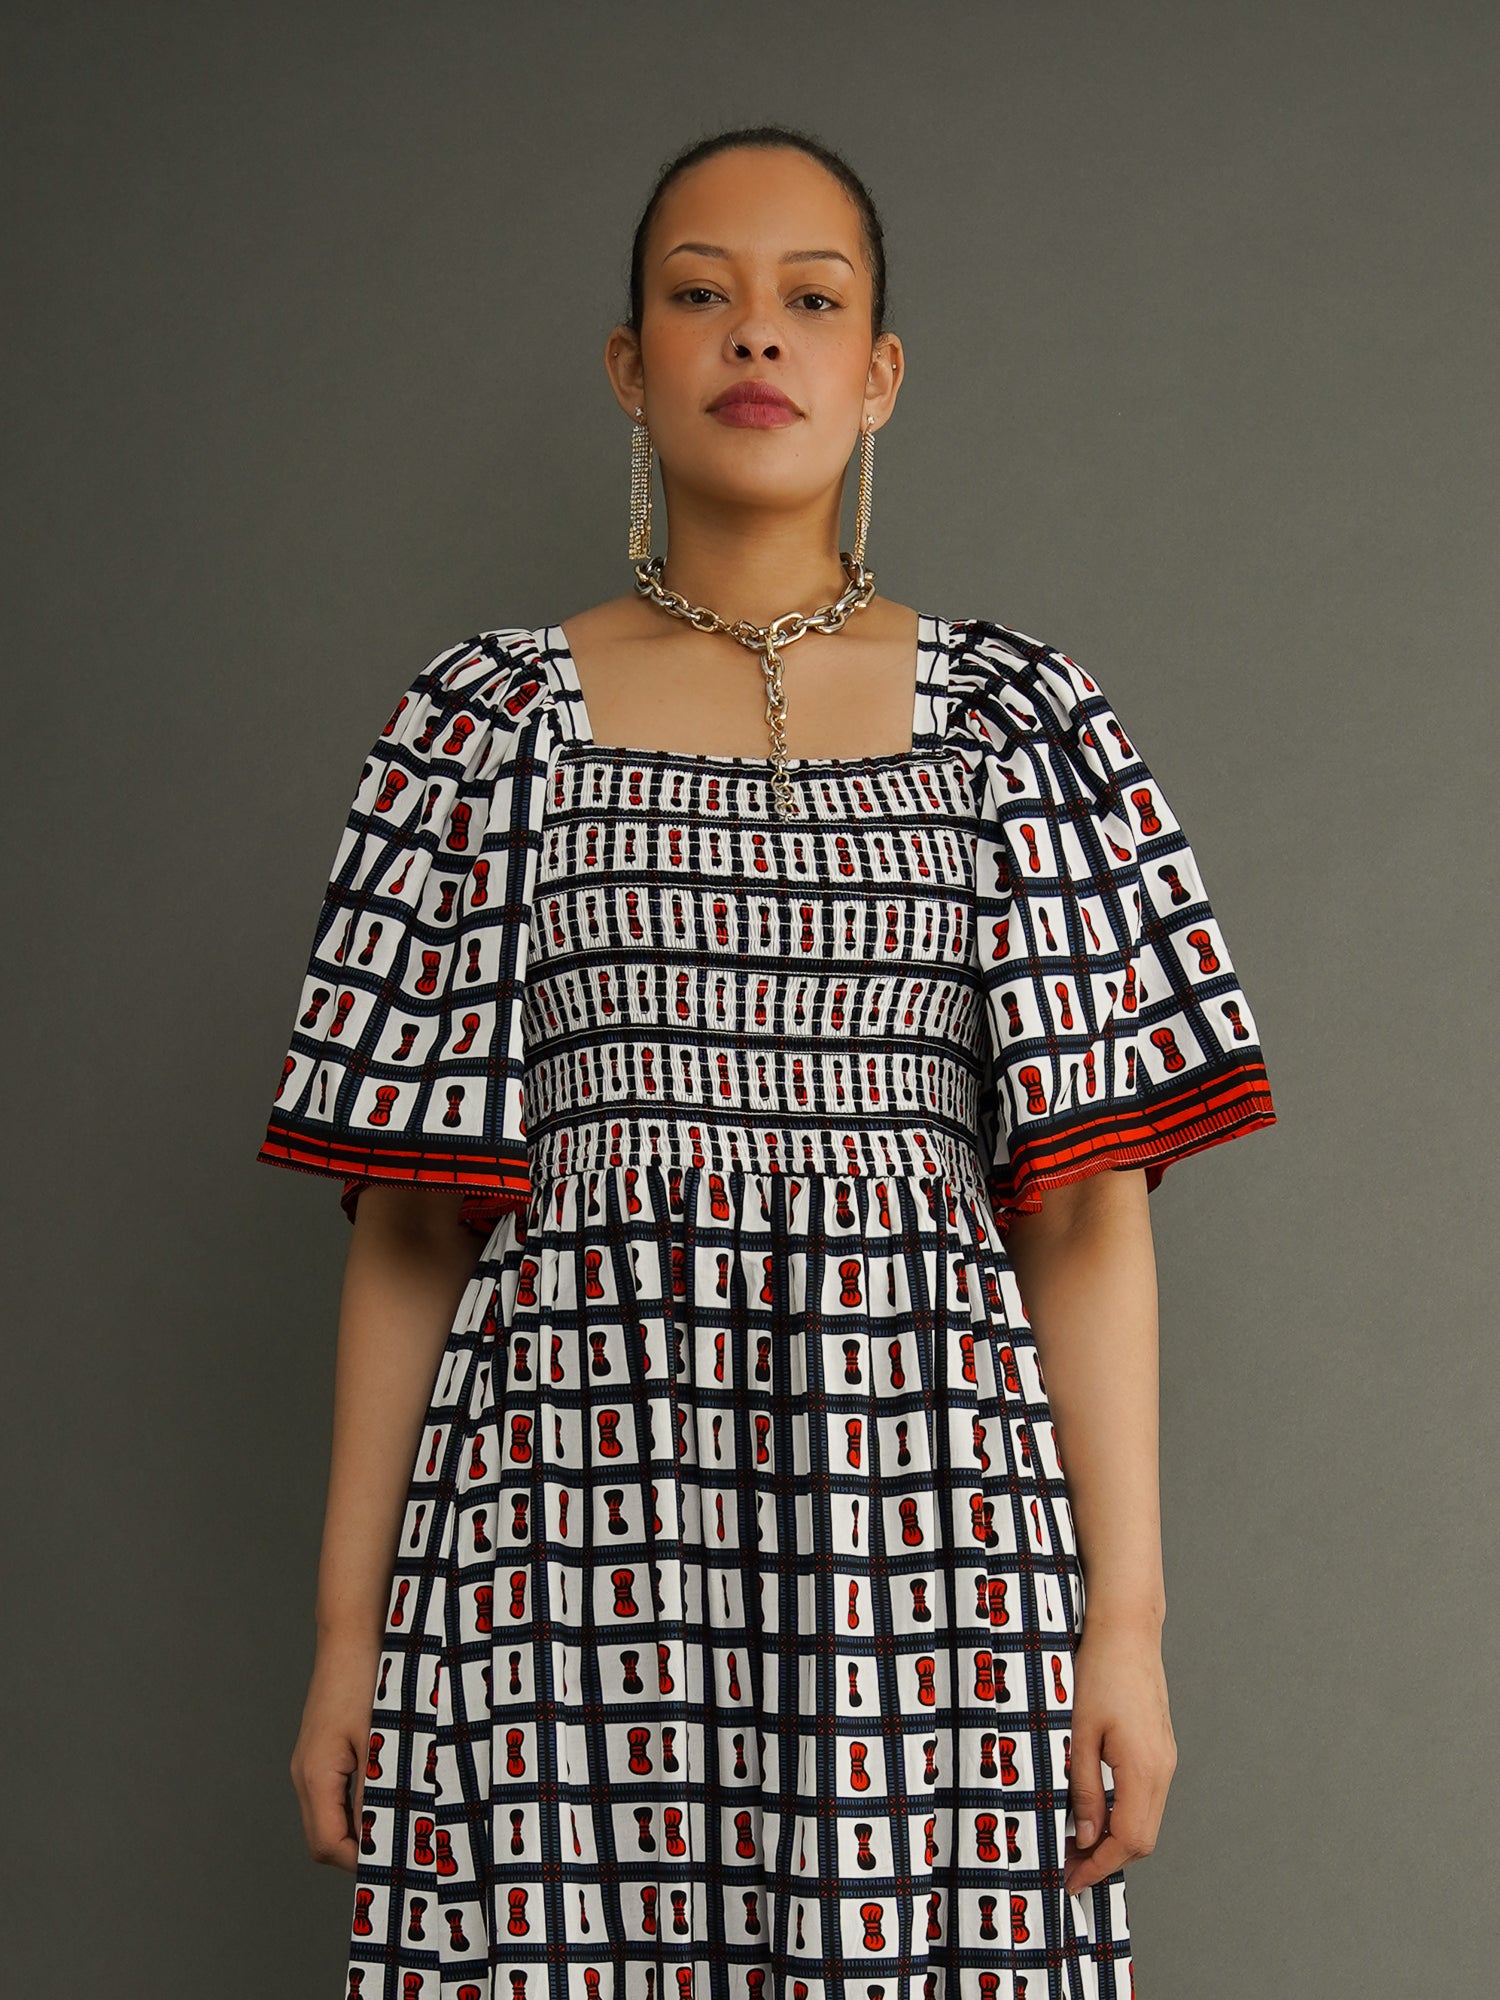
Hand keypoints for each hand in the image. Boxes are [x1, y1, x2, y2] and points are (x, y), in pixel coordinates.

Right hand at [289, 1632, 381, 1871]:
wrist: (351, 1636)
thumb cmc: (367, 1681)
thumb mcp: (380, 1740)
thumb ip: (377, 1791)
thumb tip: (386, 1836)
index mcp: (315, 1775)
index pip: (327, 1844)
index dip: (360, 1861)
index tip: (396, 1862)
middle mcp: (305, 1774)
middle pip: (323, 1837)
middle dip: (360, 1849)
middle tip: (402, 1847)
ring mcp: (310, 1763)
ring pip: (328, 1817)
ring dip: (360, 1826)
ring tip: (400, 1821)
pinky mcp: (320, 1752)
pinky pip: (333, 1794)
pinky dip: (357, 1804)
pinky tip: (388, 1791)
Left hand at [1063, 1618, 1176, 1898]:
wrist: (1127, 1630)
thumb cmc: (1099, 1672)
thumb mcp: (1079, 1733)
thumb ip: (1083, 1788)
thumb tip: (1084, 1837)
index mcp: (1144, 1770)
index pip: (1128, 1840)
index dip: (1099, 1866)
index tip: (1071, 1881)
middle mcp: (1162, 1770)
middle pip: (1142, 1839)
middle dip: (1106, 1859)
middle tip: (1067, 1865)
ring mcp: (1165, 1759)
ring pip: (1145, 1820)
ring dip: (1114, 1839)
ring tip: (1075, 1841)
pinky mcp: (1160, 1748)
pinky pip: (1146, 1798)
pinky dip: (1122, 1815)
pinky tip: (1094, 1811)